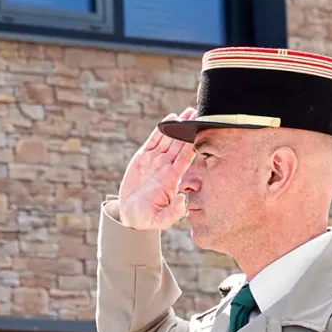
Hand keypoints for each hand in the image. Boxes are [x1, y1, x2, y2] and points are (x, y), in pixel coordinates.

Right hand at [116, 107, 196, 230]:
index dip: (193, 144)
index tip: (201, 132)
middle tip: (198, 113)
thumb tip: (183, 200)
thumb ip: (173, 212)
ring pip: (168, 139)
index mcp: (172, 179)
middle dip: (188, 129)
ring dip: (177, 126)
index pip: (185, 158)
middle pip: (179, 144)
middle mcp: (166, 167)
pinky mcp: (143, 158)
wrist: (130, 215)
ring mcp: (155, 161)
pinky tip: (169, 119)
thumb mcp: (160, 220)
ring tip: (186, 112)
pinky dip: (160, 130)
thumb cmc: (147, 219)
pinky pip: (153, 141)